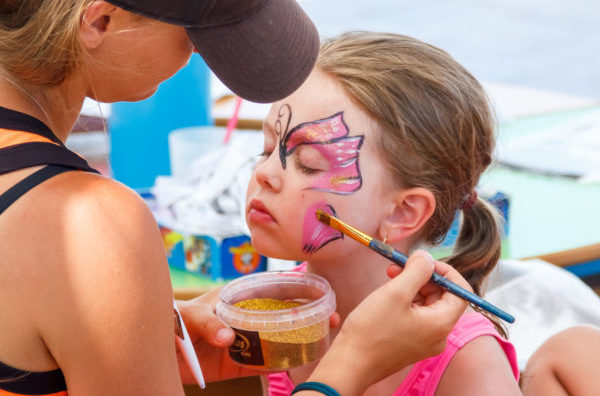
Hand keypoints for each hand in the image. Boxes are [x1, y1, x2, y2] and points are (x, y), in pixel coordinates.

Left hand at [176, 287, 341, 383]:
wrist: (158, 352)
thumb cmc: (173, 322)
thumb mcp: (188, 317)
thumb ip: (207, 322)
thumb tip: (228, 338)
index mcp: (239, 296)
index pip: (274, 287)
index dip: (298, 288)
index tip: (321, 292)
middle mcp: (248, 316)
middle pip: (284, 313)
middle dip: (309, 314)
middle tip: (332, 319)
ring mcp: (246, 340)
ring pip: (279, 337)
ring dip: (300, 339)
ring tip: (322, 340)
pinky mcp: (239, 363)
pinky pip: (265, 362)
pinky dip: (280, 363)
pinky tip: (297, 363)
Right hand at [304, 250, 468, 395]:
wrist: (350, 363)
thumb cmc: (372, 329)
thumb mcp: (396, 292)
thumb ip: (417, 270)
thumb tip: (427, 257)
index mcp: (441, 324)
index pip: (460, 292)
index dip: (445, 272)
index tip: (423, 261)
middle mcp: (438, 335)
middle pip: (442, 297)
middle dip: (423, 277)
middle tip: (398, 266)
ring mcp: (424, 342)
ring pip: (427, 305)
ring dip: (411, 287)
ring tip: (389, 277)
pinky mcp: (410, 344)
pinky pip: (416, 316)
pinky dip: (405, 301)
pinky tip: (387, 296)